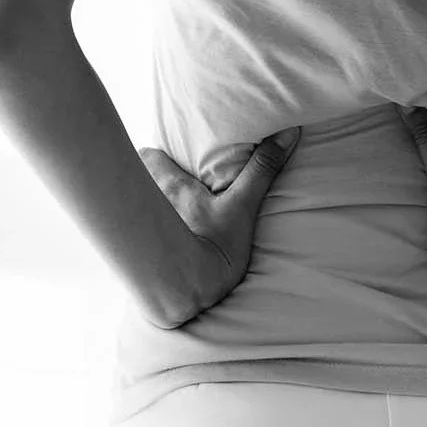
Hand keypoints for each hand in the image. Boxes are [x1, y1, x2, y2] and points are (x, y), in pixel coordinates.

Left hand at [136, 127, 302, 327]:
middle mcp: (151, 202)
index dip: (155, 153)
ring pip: (139, 204)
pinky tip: (164, 240)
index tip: (169, 152)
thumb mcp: (242, 207)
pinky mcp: (142, 252)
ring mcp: (145, 227)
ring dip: (149, 203)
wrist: (189, 295)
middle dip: (149, 176)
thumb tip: (288, 132)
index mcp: (171, 186)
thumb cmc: (213, 249)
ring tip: (169, 209)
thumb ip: (262, 170)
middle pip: (139, 177)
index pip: (147, 155)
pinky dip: (147, 230)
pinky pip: (140, 233)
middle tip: (172, 178)